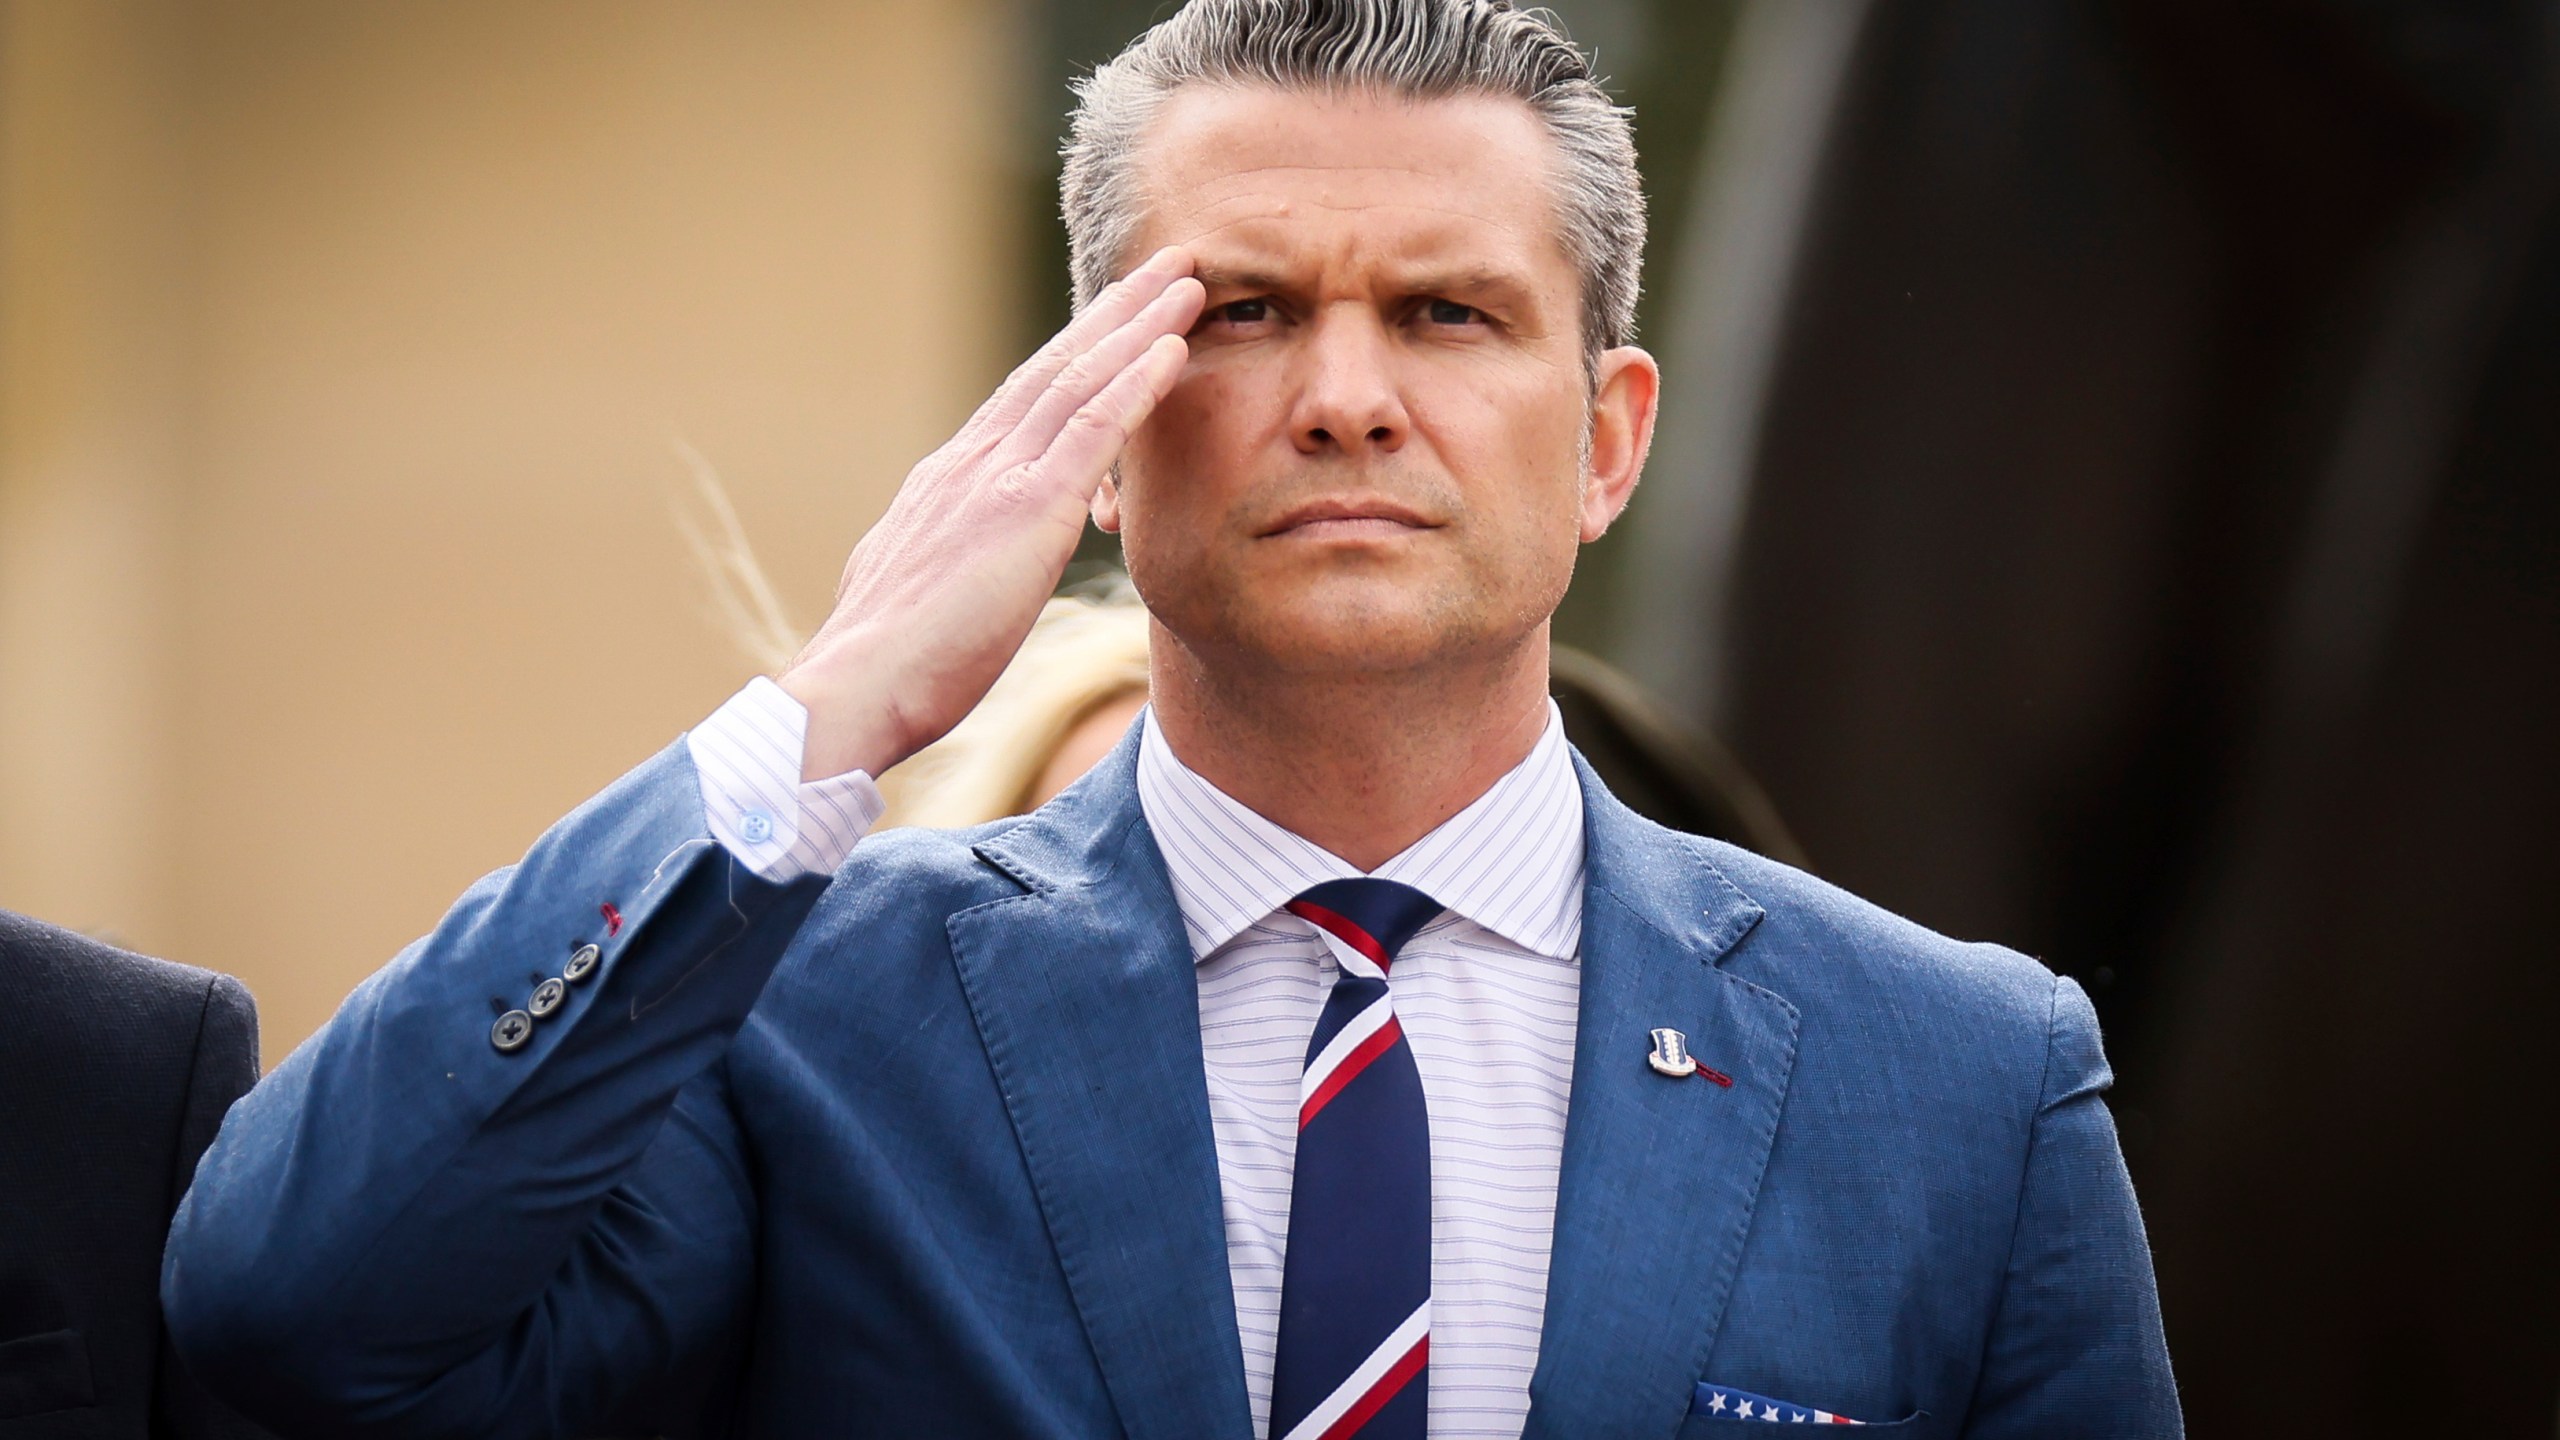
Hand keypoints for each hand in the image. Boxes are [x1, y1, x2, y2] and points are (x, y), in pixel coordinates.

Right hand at [778, 248, 1201, 780]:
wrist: (858, 686)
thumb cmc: (885, 667)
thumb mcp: (914, 591)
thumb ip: (944, 560)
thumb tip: (950, 565)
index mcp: (949, 481)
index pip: (1023, 401)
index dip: (1074, 353)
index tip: (1114, 316)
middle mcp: (973, 461)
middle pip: (1056, 367)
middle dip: (1114, 313)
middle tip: (1166, 266)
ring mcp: (998, 478)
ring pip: (1080, 378)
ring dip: (1138, 324)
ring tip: (1188, 280)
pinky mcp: (1026, 508)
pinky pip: (1092, 428)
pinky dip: (1135, 382)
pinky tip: (1174, 347)